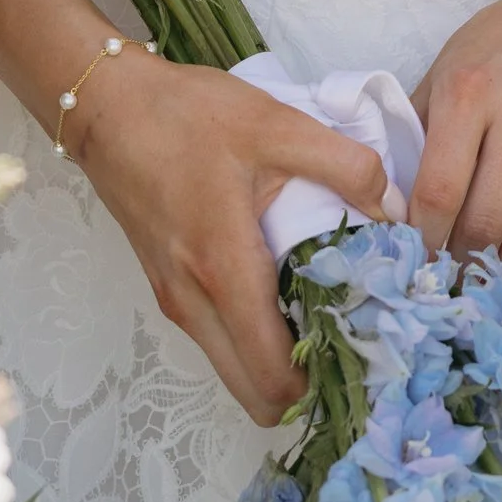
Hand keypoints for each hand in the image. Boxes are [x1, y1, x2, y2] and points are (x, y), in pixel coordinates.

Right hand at [70, 54, 386, 422]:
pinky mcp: (169, 289)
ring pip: (235, 371)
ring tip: (331, 319)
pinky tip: (291, 294)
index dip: (324, 382)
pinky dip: (256, 340)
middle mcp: (193, 302)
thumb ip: (345, 164)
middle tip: (357, 345)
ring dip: (280, 365)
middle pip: (253, 395)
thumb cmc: (186, 115)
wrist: (106, 106)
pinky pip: (221, 342)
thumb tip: (395, 209)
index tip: (370, 359)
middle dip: (306, 387)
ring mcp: (176, 301)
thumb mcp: (276, 124)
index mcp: (222, 269)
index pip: (272, 374)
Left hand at [411, 0, 501, 315]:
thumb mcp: (446, 68)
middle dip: (460, 261)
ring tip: (488, 286)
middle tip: (447, 280)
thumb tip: (386, 205)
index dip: (422, 238)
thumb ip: (416, 131)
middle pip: (484, 220)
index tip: (413, 262)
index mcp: (470, 93)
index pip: (438, 189)